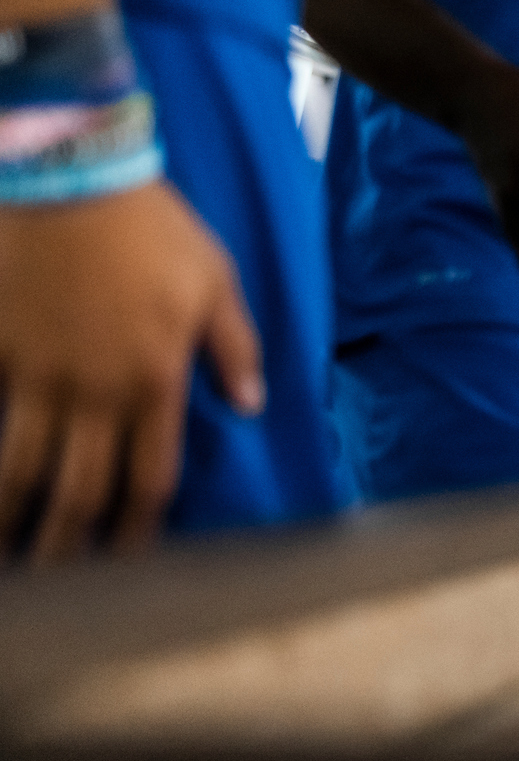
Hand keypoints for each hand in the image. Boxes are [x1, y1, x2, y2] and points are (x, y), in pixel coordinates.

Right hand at [0, 182, 262, 561]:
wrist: (71, 177)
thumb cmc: (151, 227)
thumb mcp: (215, 280)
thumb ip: (233, 348)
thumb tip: (252, 404)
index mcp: (154, 380)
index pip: (149, 476)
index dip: (139, 527)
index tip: (129, 562)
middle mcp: (93, 392)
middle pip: (79, 489)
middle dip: (68, 544)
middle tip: (57, 583)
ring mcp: (36, 376)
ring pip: (18, 469)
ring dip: (10, 519)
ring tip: (7, 556)